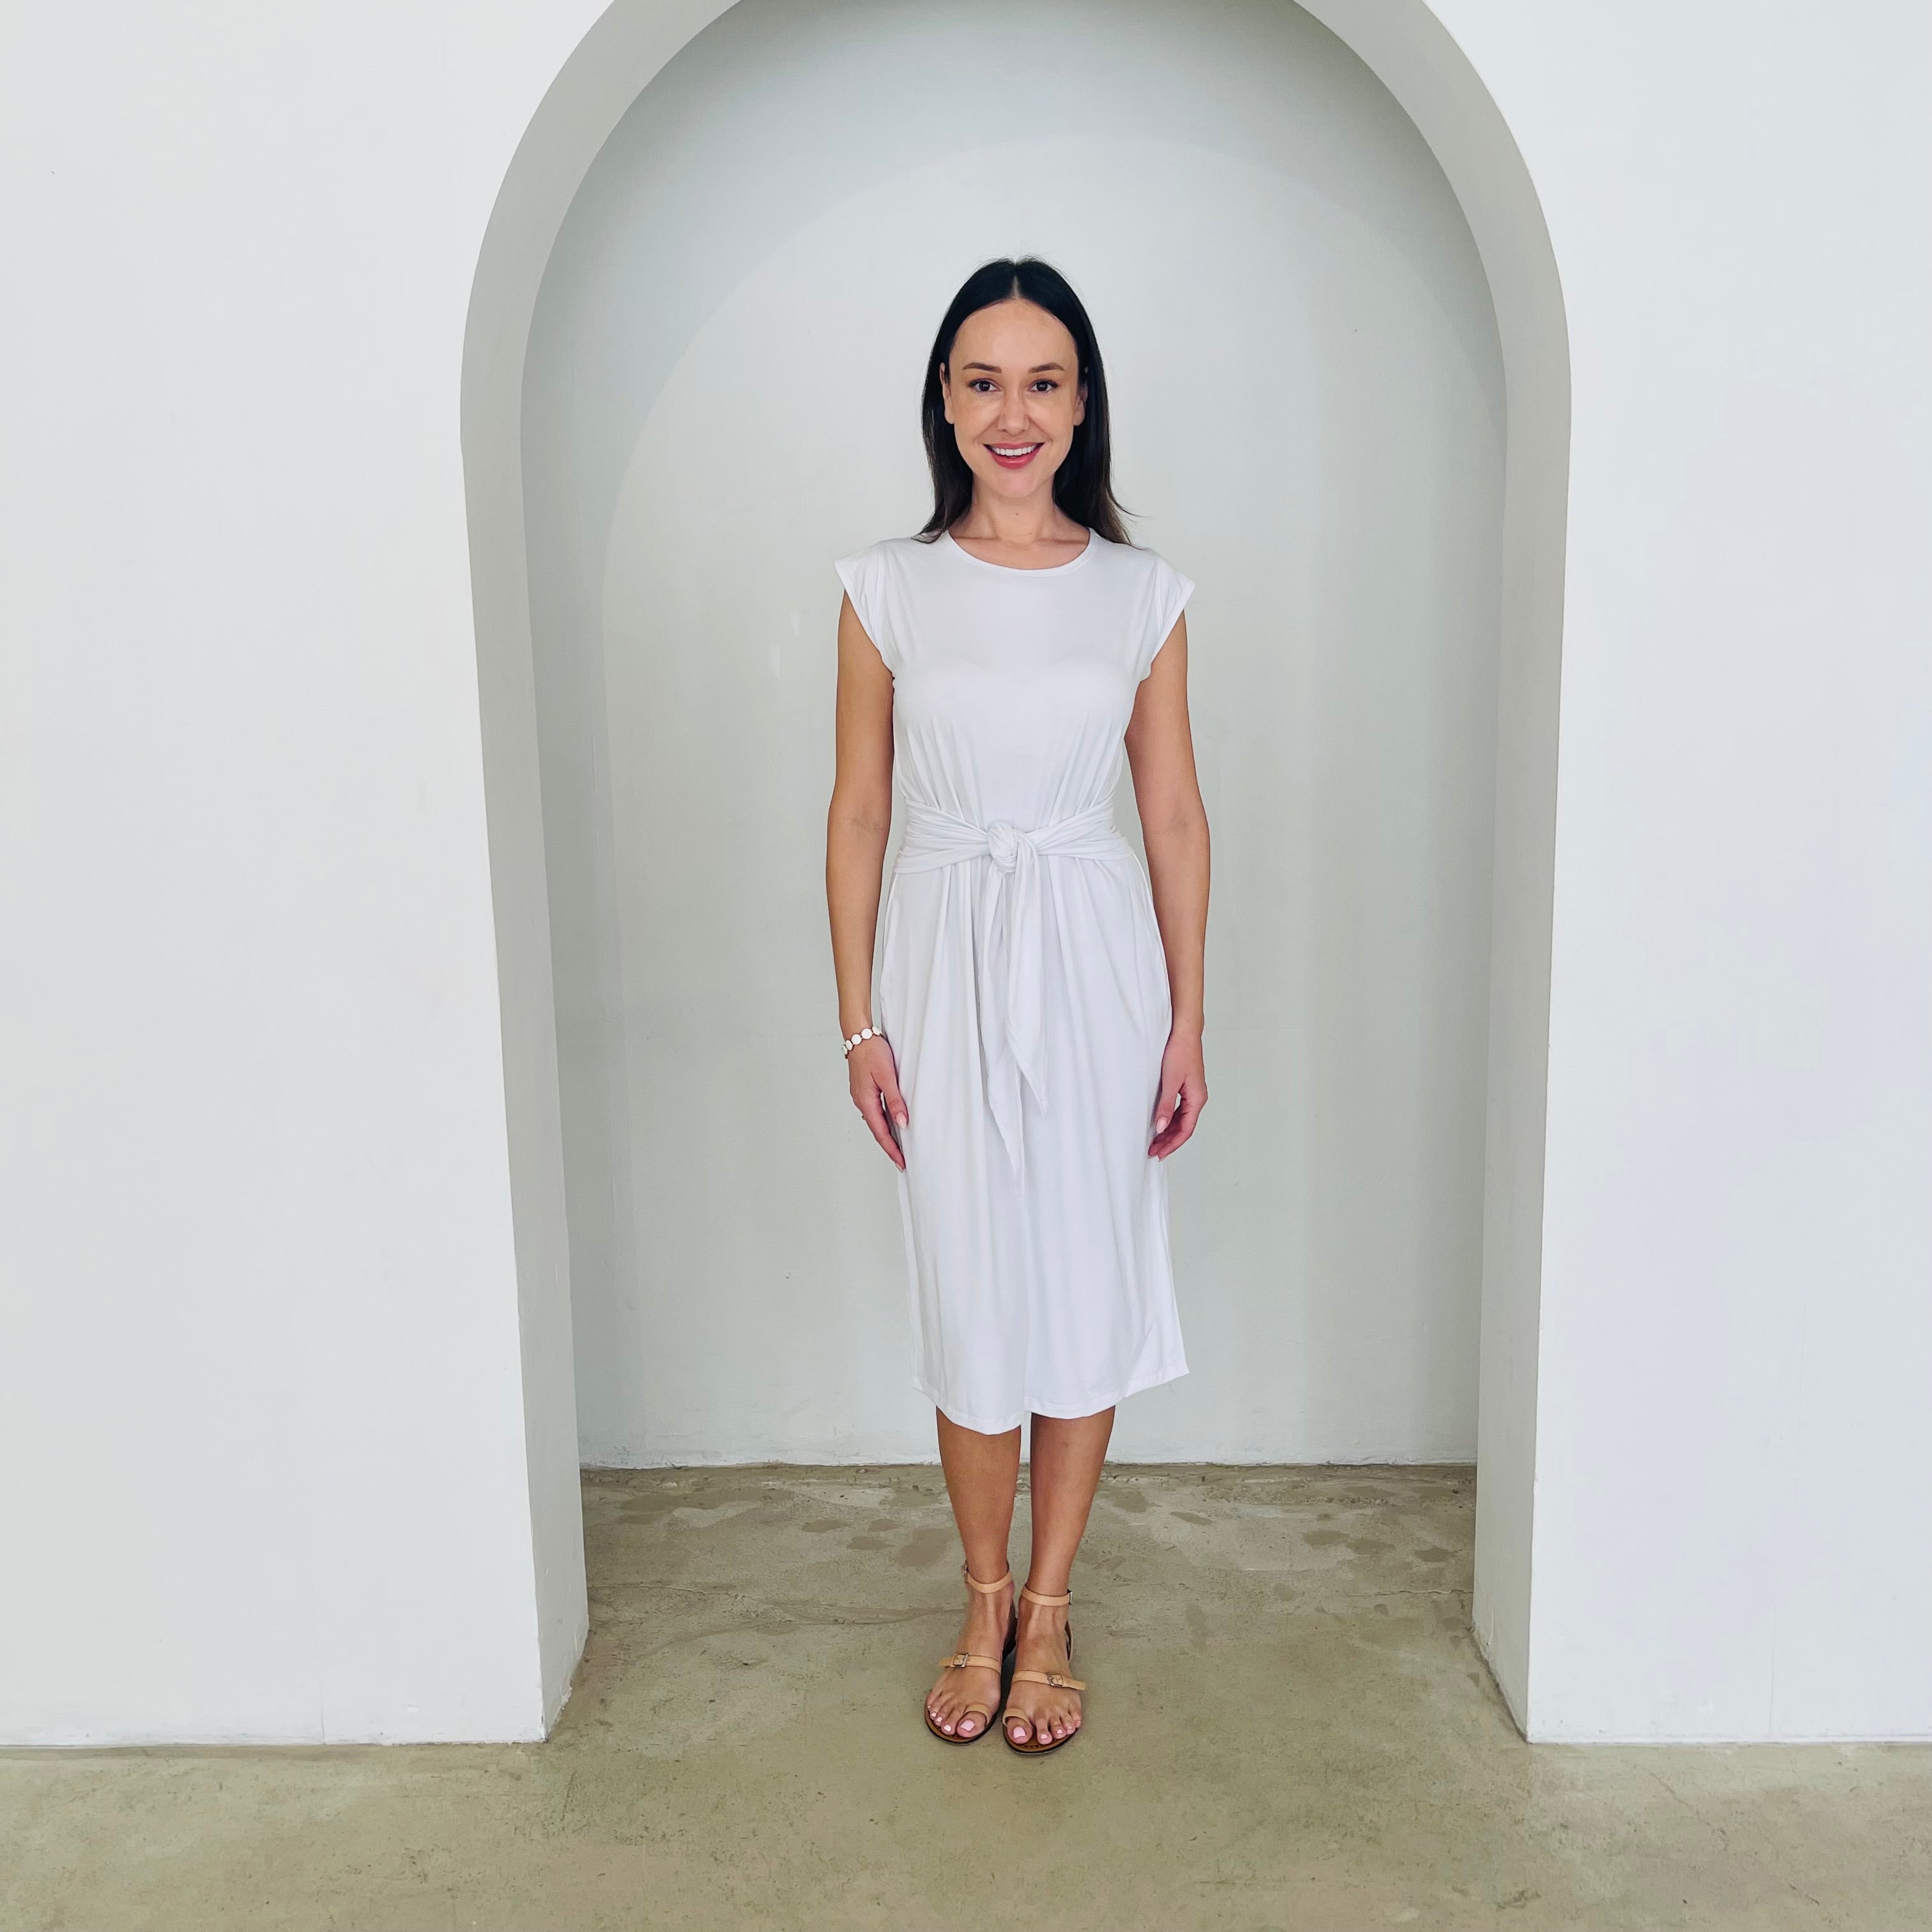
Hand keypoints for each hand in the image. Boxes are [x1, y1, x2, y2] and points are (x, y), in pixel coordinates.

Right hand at [849, 1036, 908, 1169]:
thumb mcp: (887, 1076)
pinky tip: (892, 1123)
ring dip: (887, 1135)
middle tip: (902, 1161)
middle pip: (877, 1130)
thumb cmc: (872, 1052)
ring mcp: (862, 1096)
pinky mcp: (864, 1090)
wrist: (859, 1036)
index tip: (901, 1162)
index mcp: (866, 1101)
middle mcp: (861, 1102)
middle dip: (890, 1147)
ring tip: (899, 1147)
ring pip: (876, 1121)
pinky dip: (884, 1121)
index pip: (881, 1132)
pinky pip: (875, 1111)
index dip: (892, 1149)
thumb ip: (895, 1100)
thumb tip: (903, 1122)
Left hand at [1149, 1029, 1205, 1159]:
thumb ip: (1165, 1106)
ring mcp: (1192, 1093)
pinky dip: (1170, 1119)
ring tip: (1154, 1142)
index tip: (1158, 1153)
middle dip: (1169, 1141)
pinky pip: (1180, 1110)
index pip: (1186, 1130)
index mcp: (1197, 1099)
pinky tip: (1160, 1123)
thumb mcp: (1169, 1081)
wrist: (1184, 1032)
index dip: (1172, 1144)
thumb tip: (1160, 1128)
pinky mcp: (1186, 1086)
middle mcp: (1197, 1098)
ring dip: (1169, 1131)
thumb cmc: (1179, 1051)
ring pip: (1181, 1120)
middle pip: (1184, 1127)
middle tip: (1153, 1151)